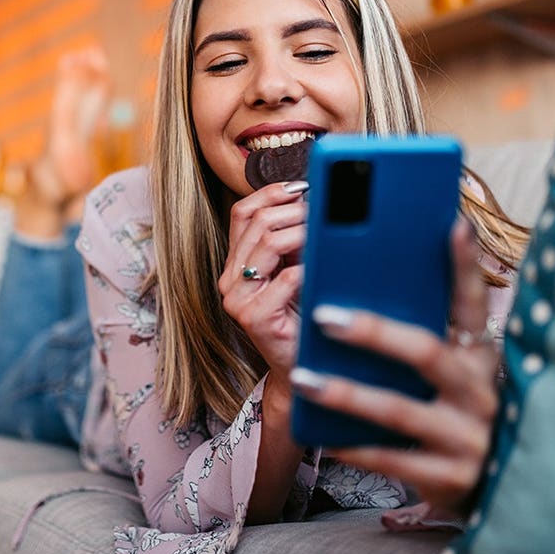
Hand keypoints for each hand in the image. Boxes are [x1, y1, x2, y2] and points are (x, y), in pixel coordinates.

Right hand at [218, 180, 308, 382]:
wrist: (300, 367)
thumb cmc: (300, 316)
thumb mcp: (292, 269)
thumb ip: (291, 240)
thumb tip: (311, 197)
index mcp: (234, 263)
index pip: (242, 212)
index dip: (271, 193)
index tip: (303, 185)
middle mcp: (229, 279)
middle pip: (258, 223)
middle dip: (295, 211)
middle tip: (324, 212)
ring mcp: (237, 300)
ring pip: (268, 243)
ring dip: (302, 232)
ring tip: (325, 232)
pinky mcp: (254, 319)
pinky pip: (285, 278)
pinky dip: (309, 266)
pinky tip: (324, 265)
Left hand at [290, 219, 498, 514]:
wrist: (493, 491)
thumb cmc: (457, 416)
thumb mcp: (456, 372)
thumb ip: (426, 335)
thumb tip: (370, 282)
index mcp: (479, 356)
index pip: (472, 303)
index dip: (464, 264)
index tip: (452, 222)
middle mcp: (479, 391)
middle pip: (426, 353)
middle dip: (374, 332)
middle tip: (324, 316)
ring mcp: (467, 436)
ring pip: (398, 409)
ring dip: (346, 393)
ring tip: (304, 379)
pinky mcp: (450, 477)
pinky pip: (392, 458)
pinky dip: (355, 446)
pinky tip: (325, 435)